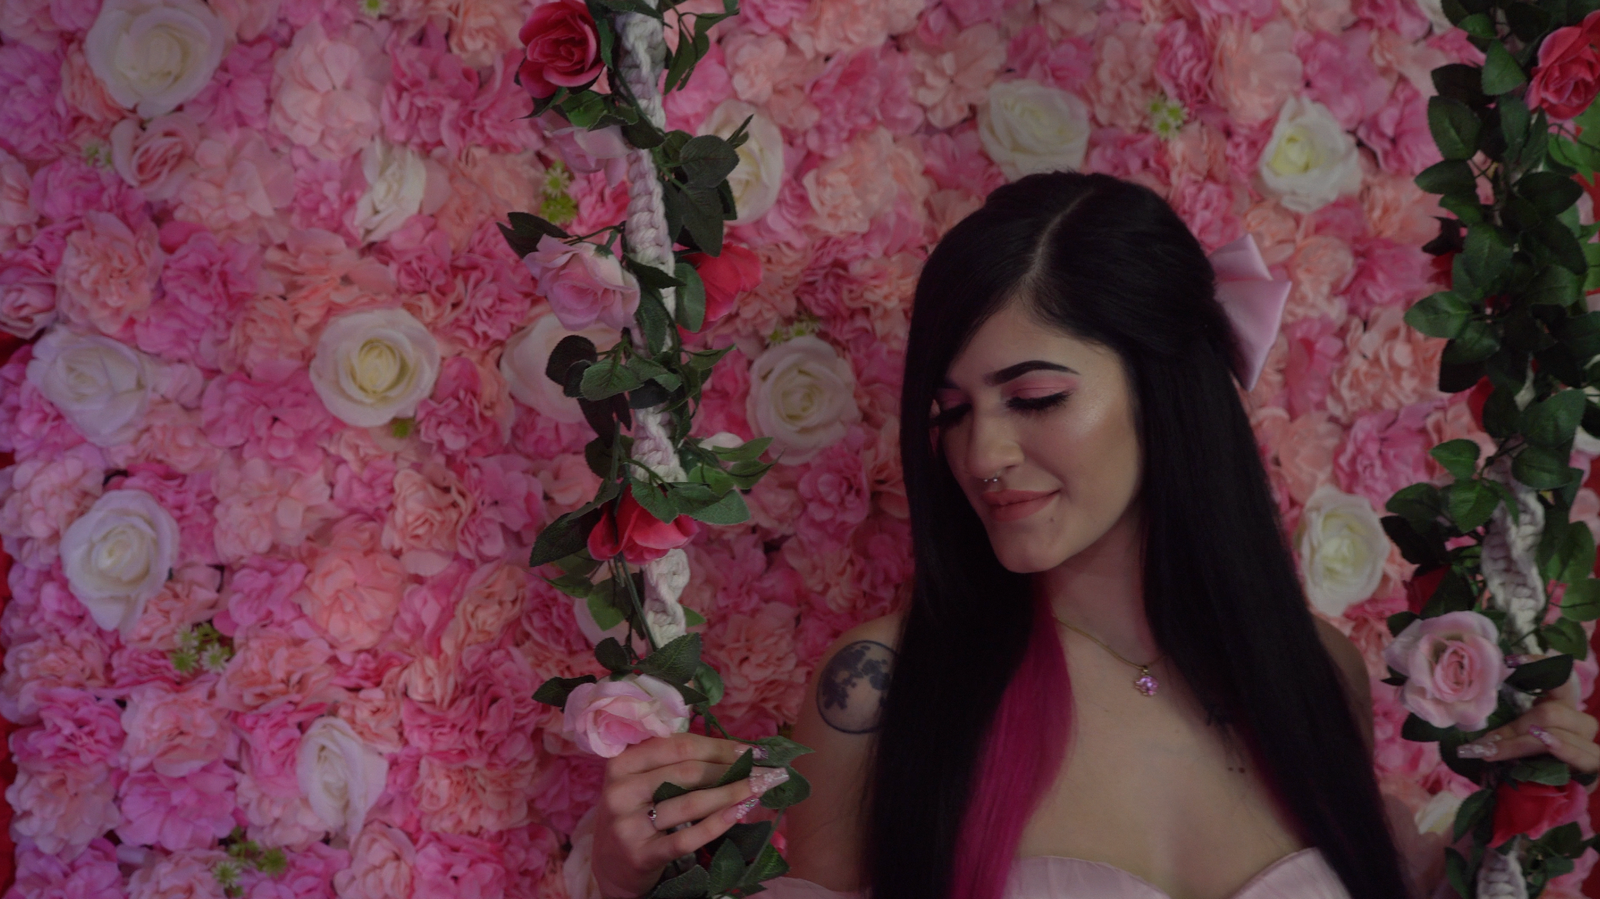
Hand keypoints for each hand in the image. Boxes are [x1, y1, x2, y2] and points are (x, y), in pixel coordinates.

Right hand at [591, 733, 787, 898]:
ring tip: (759, 788)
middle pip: (686, 772)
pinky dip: (717, 823)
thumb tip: (733, 750)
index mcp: (621, 763)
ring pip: (690, 802)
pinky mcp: (640, 854)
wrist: (611, 867)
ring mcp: (628, 825)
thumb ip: (672, 762)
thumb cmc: (637, 815)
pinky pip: (687, 837)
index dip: (717, 746)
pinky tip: (739, 813)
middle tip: (764, 770)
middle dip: (731, 769)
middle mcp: (620, 791)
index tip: (750, 750)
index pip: (677, 746)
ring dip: (731, 793)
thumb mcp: (641, 782)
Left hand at [1455, 656, 1599, 787]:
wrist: (1559, 799)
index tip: (1510, 661)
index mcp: (1561, 708)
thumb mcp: (1518, 745)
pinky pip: (1582, 754)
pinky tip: (1547, 742)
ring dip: (1519, 743)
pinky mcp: (1597, 767)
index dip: (1539, 665)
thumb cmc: (1535, 769)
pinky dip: (1562, 747)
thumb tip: (1476, 729)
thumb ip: (1507, 732)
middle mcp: (1580, 722)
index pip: (1558, 675)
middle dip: (1514, 727)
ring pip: (1555, 730)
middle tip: (1482, 744)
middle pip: (1549, 711)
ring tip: (1491, 752)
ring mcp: (1591, 744)